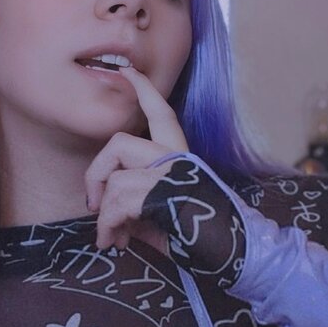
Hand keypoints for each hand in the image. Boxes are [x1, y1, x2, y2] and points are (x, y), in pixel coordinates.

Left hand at [84, 65, 189, 255]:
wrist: (234, 255)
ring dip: (104, 215)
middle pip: (119, 143)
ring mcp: (173, 174)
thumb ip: (135, 202)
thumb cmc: (199, 239)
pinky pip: (119, 202)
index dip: (144, 90)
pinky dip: (108, 226)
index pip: (163, 114)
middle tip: (93, 204)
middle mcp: (178, 158)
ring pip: (116, 179)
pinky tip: (115, 241)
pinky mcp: (166, 193)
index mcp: (181, 157)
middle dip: (96, 174)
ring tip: (110, 237)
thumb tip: (105, 208)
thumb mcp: (159, 214)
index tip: (128, 71)